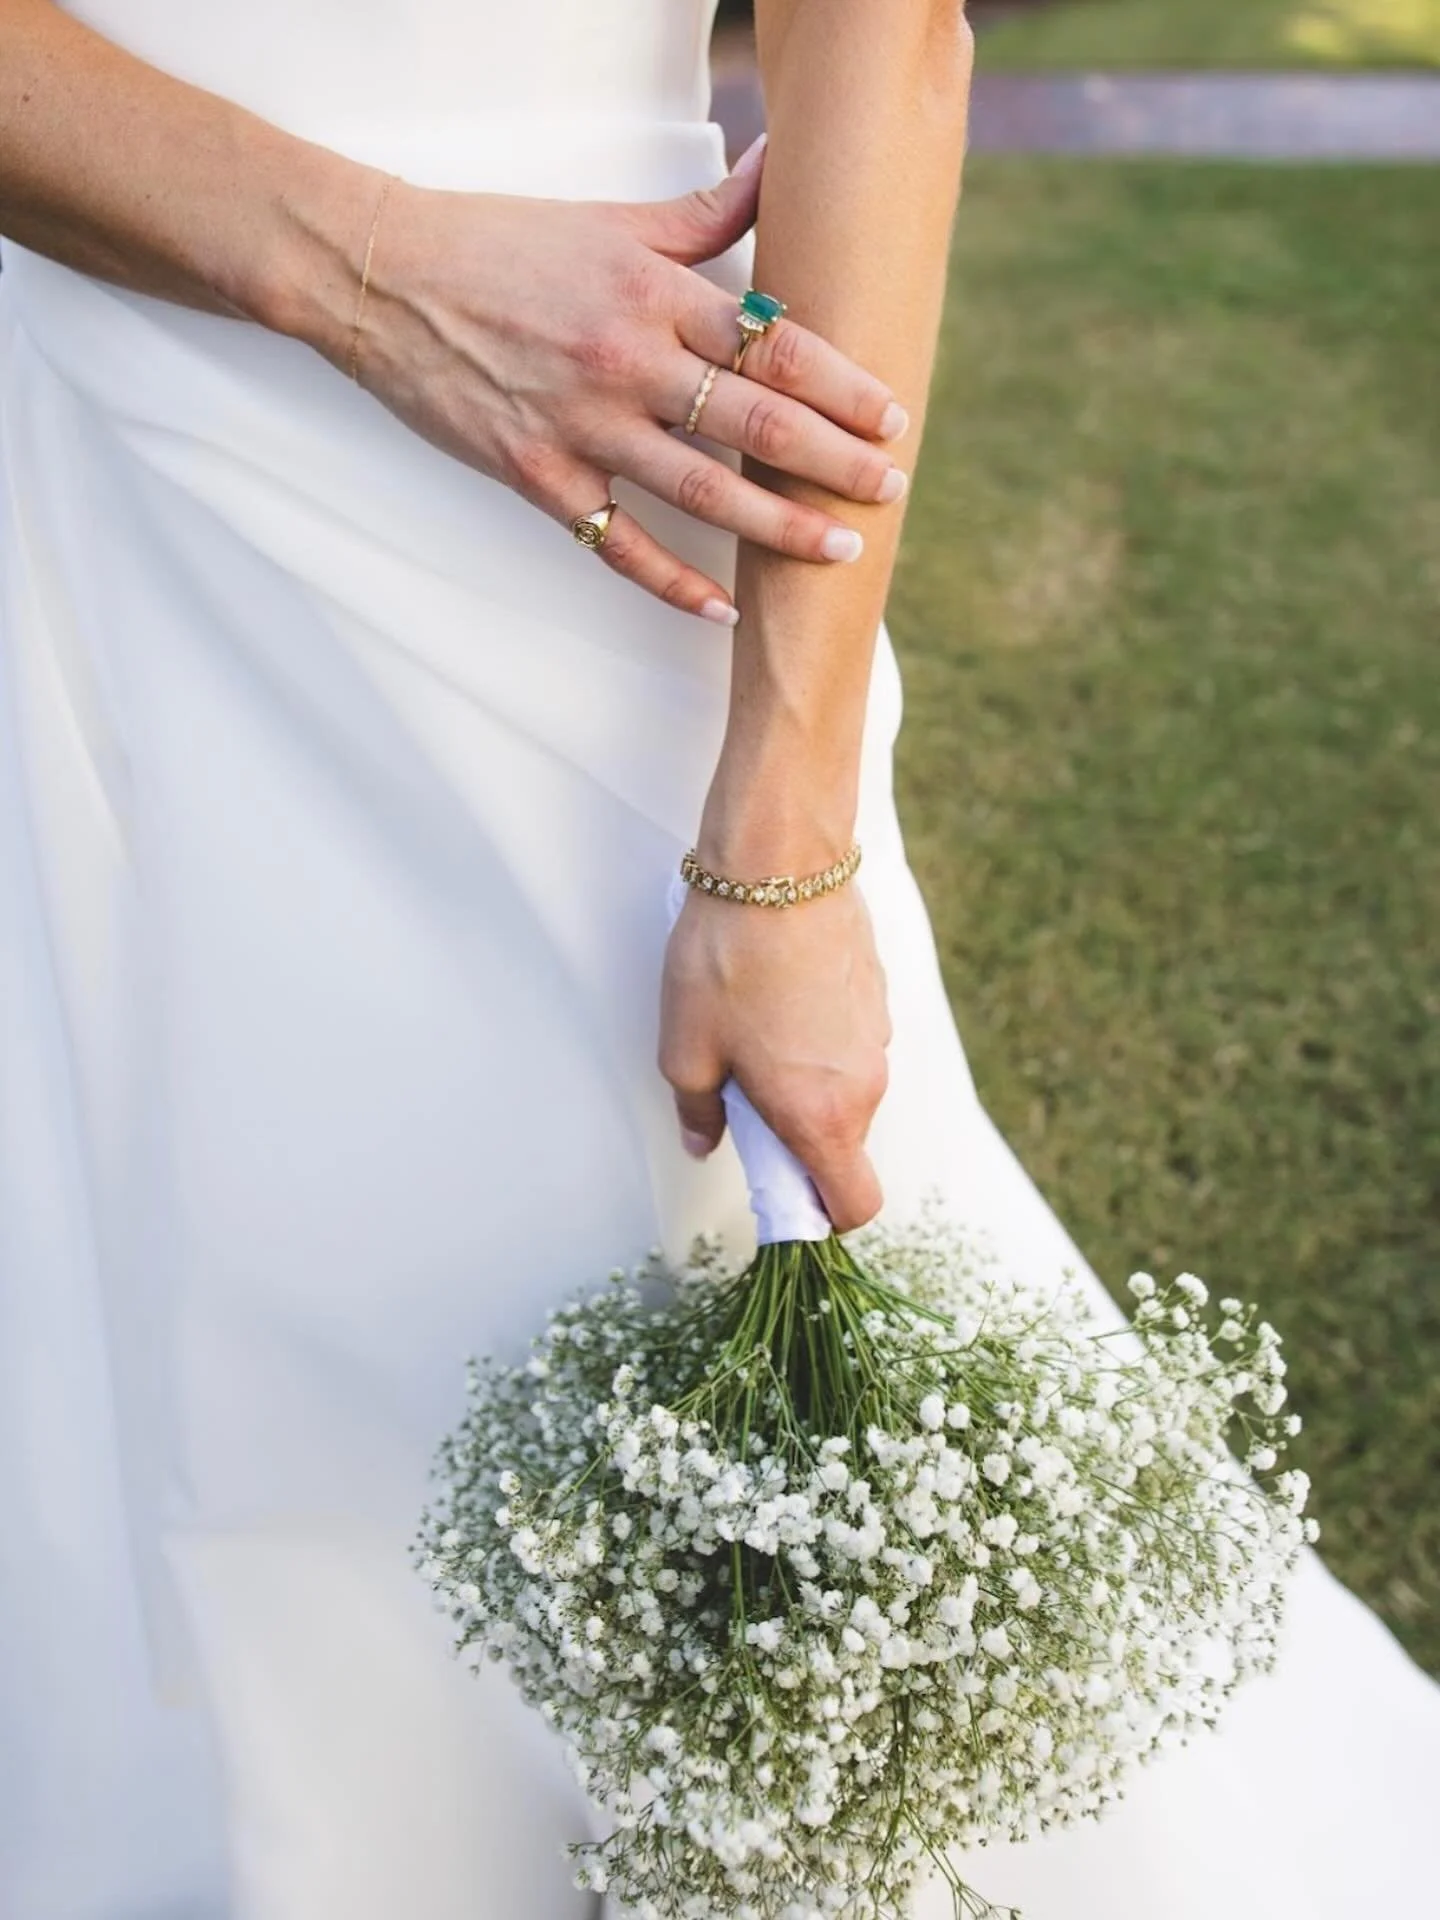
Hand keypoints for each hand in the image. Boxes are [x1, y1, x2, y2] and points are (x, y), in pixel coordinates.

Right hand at [340, 140, 909, 622]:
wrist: (384, 278)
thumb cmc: (502, 244)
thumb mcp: (611, 221)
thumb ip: (705, 214)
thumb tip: (778, 162)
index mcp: (652, 292)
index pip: (771, 345)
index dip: (842, 385)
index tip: (891, 416)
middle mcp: (626, 361)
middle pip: (754, 422)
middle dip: (833, 461)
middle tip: (890, 489)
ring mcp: (582, 426)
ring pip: (702, 491)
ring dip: (778, 528)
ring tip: (838, 551)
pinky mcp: (539, 477)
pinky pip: (618, 544)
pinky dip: (672, 583)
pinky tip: (722, 607)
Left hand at [658, 883, 890, 1231]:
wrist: (778, 865)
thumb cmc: (728, 959)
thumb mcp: (685, 1048)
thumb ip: (697, 1110)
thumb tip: (703, 1141)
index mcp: (821, 1115)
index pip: (855, 1204)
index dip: (819, 1215)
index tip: (781, 1195)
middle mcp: (864, 1084)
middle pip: (843, 1143)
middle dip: (797, 1135)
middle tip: (742, 1095)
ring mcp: (878, 1035)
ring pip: (846, 1087)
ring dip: (807, 1080)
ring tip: (754, 1030)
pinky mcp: (878, 993)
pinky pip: (851, 1039)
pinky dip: (820, 1036)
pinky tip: (778, 993)